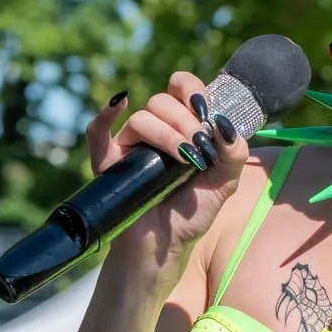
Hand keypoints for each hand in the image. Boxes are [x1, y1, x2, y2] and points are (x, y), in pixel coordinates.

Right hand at [81, 72, 250, 265]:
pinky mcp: (109, 163)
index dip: (192, 90)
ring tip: (184, 159)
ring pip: (142, 119)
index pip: (180, 87)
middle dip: (185, 121)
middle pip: (161, 101)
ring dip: (166, 134)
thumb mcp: (224, 183)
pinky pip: (97, 133)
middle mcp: (154, 130)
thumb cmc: (193, 211)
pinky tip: (121, 104)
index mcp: (180, 126)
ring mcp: (130, 145)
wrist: (167, 244)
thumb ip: (234, 153)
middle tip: (198, 148)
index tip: (205, 111)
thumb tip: (226, 126)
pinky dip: (105, 116)